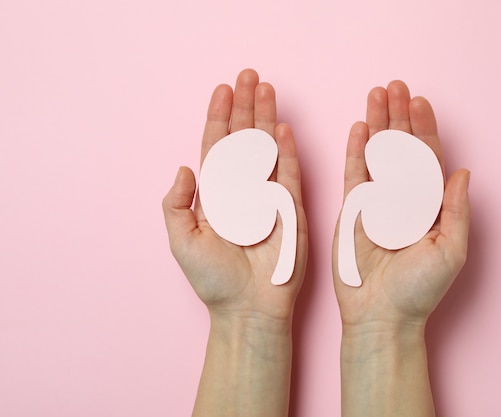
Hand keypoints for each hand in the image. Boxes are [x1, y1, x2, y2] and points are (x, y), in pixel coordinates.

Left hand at [163, 69, 307, 323]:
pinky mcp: (292, 210)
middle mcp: (243, 190)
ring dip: (266, 118)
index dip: (219, 117)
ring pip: (267, 149)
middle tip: (249, 75)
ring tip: (267, 89)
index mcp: (216, 195)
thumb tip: (184, 168)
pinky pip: (289, 174)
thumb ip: (177, 204)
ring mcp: (269, 198)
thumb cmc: (214, 281)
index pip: (217, 147)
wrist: (248, 308)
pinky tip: (281, 128)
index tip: (222, 89)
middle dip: (245, 106)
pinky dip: (286, 151)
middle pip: (244, 139)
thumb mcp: (182, 241)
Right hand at [333, 81, 469, 329]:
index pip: (427, 158)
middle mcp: (403, 199)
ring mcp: (376, 202)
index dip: (425, 128)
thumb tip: (464, 171)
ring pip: (377, 154)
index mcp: (429, 206)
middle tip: (396, 86)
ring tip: (376, 94)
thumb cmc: (419, 290)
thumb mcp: (450, 250)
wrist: (381, 315)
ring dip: (377, 123)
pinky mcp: (352, 210)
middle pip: (401, 147)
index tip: (421, 101)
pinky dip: (356, 149)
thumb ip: (456, 210)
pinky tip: (359, 126)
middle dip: (399, 115)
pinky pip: (354, 173)